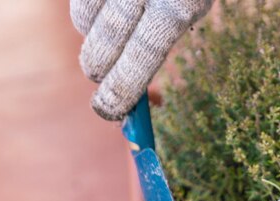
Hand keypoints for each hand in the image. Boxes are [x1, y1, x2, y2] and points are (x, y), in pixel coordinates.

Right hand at [70, 0, 212, 119]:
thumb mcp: (195, 2)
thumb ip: (168, 36)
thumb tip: (149, 94)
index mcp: (181, 2)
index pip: (143, 55)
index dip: (124, 88)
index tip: (110, 111)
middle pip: (107, 40)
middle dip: (100, 70)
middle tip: (101, 81)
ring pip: (85, 17)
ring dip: (90, 38)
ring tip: (105, 43)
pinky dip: (87, 11)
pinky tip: (105, 12)